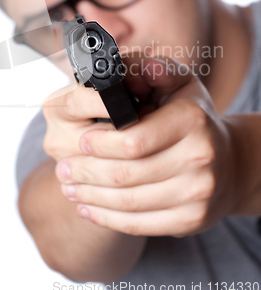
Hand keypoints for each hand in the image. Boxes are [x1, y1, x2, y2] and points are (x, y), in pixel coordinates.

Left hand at [55, 57, 237, 236]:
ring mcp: (198, 193)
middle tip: (62, 171)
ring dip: (91, 198)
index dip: (101, 145)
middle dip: (86, 173)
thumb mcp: (177, 82)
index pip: (133, 140)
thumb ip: (150, 68)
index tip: (81, 142)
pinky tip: (89, 209)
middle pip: (126, 174)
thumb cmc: (192, 116)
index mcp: (191, 119)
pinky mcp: (191, 220)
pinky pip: (140, 224)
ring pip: (129, 203)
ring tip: (69, 190)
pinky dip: (108, 219)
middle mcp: (200, 157)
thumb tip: (128, 65)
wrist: (227, 162)